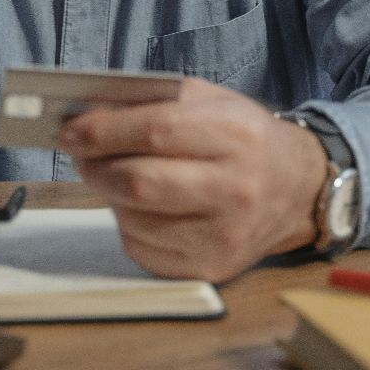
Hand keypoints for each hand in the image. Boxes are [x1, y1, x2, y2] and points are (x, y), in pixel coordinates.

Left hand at [60, 78, 327, 281]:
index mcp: (238, 136)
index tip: (72, 129)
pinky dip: (129, 226)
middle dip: (96, 167)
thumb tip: (88, 112)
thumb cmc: (246, 139)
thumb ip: (155, 101)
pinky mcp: (212, 269)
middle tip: (82, 156)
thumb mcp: (213, 102)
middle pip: (139, 183)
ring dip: (110, 196)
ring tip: (118, 178)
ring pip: (134, 219)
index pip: (156, 131)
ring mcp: (225, 236)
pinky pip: (142, 249)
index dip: (104, 131)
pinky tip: (144, 209)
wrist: (297, 190)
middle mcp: (236, 190)